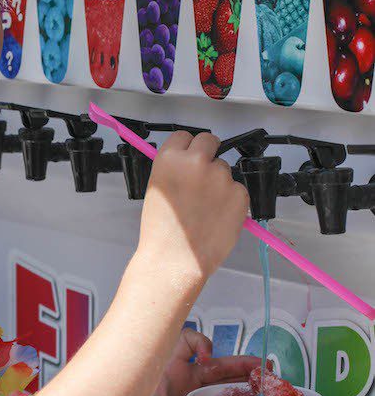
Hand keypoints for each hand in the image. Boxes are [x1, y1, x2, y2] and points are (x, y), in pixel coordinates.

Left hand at [117, 329, 259, 395]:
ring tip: (268, 385)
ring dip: (244, 384)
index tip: (205, 358)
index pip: (186, 341)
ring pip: (223, 385)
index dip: (199, 344)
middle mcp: (183, 378)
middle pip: (216, 365)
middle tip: (263, 367)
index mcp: (168, 367)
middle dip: (240, 365)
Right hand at [138, 131, 249, 283]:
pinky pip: (238, 189)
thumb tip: (187, 160)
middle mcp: (196, 162)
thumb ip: (173, 169)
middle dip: (207, 154)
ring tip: (206, 208)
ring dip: (219, 182)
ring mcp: (221, 177)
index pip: (185, 136)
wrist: (175, 259)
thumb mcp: (156, 189)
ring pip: (225, 168)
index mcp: (170, 158)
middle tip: (202, 177)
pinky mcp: (239, 193)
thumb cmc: (161, 231)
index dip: (187, 149)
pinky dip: (231, 200)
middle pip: (209, 141)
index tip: (188, 159)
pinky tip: (217, 216)